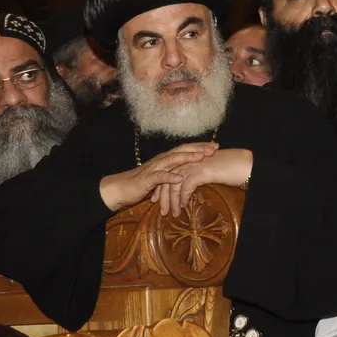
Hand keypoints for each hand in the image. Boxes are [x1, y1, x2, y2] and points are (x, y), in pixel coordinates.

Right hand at [98, 144, 212, 211]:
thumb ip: (174, 174)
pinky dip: (170, 177)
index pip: (185, 149)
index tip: (216, 147)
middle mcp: (161, 160)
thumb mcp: (162, 178)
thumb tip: (190, 177)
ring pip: (172, 160)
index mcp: (166, 159)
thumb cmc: (142, 184)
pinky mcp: (146, 179)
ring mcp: (154, 168)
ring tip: (201, 157)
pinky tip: (180, 178)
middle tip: (214, 149)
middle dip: (199, 149)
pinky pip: (159, 177)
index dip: (200, 147)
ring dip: (187, 158)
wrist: (120, 189)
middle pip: (182, 151)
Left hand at [156, 146, 254, 217]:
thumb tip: (191, 187)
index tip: (157, 199)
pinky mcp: (200, 172)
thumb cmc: (230, 168)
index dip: (161, 187)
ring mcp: (193, 165)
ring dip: (171, 201)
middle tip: (162, 211)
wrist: (244, 164)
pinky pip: (185, 187)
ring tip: (172, 214)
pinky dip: (182, 198)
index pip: (168, 173)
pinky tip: (183, 206)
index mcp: (189, 158)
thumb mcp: (210, 171)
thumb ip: (198, 176)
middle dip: (163, 196)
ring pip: (174, 185)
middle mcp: (188, 160)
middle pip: (167, 179)